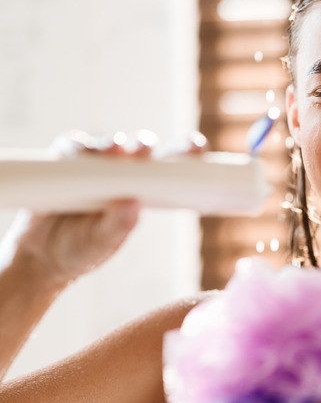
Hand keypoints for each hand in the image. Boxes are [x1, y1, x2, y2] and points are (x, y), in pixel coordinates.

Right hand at [7, 130, 206, 285]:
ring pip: (105, 147)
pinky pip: (69, 148)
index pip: (166, 170)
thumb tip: (133, 205)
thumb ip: (117, 226)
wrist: (40, 258)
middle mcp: (119, 175)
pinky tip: (80, 150)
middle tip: (145, 145)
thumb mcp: (102, 243)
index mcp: (139, 192)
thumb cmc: (82, 251)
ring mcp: (91, 168)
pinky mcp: (63, 165)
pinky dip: (75, 147)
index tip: (197, 145)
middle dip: (145, 145)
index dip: (183, 155)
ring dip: (110, 144)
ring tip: (115, 149)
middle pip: (138, 152)